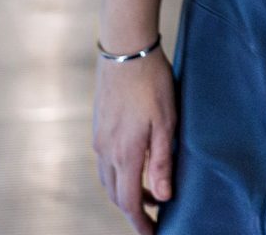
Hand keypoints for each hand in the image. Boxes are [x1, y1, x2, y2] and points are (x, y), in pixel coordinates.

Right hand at [93, 48, 177, 231]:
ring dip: (126, 192)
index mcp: (124, 153)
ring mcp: (99, 138)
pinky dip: (120, 174)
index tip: (153, 234)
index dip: (140, 222)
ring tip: (150, 195)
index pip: (128, 202)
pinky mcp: (99, 126)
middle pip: (115, 194)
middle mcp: (106, 150)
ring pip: (108, 179)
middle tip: (153, 219)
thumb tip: (163, 197)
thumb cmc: (151, 82)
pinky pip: (106, 162)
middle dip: (133, 211)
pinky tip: (136, 166)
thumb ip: (163, 162)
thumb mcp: (166, 122)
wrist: (125, 48)